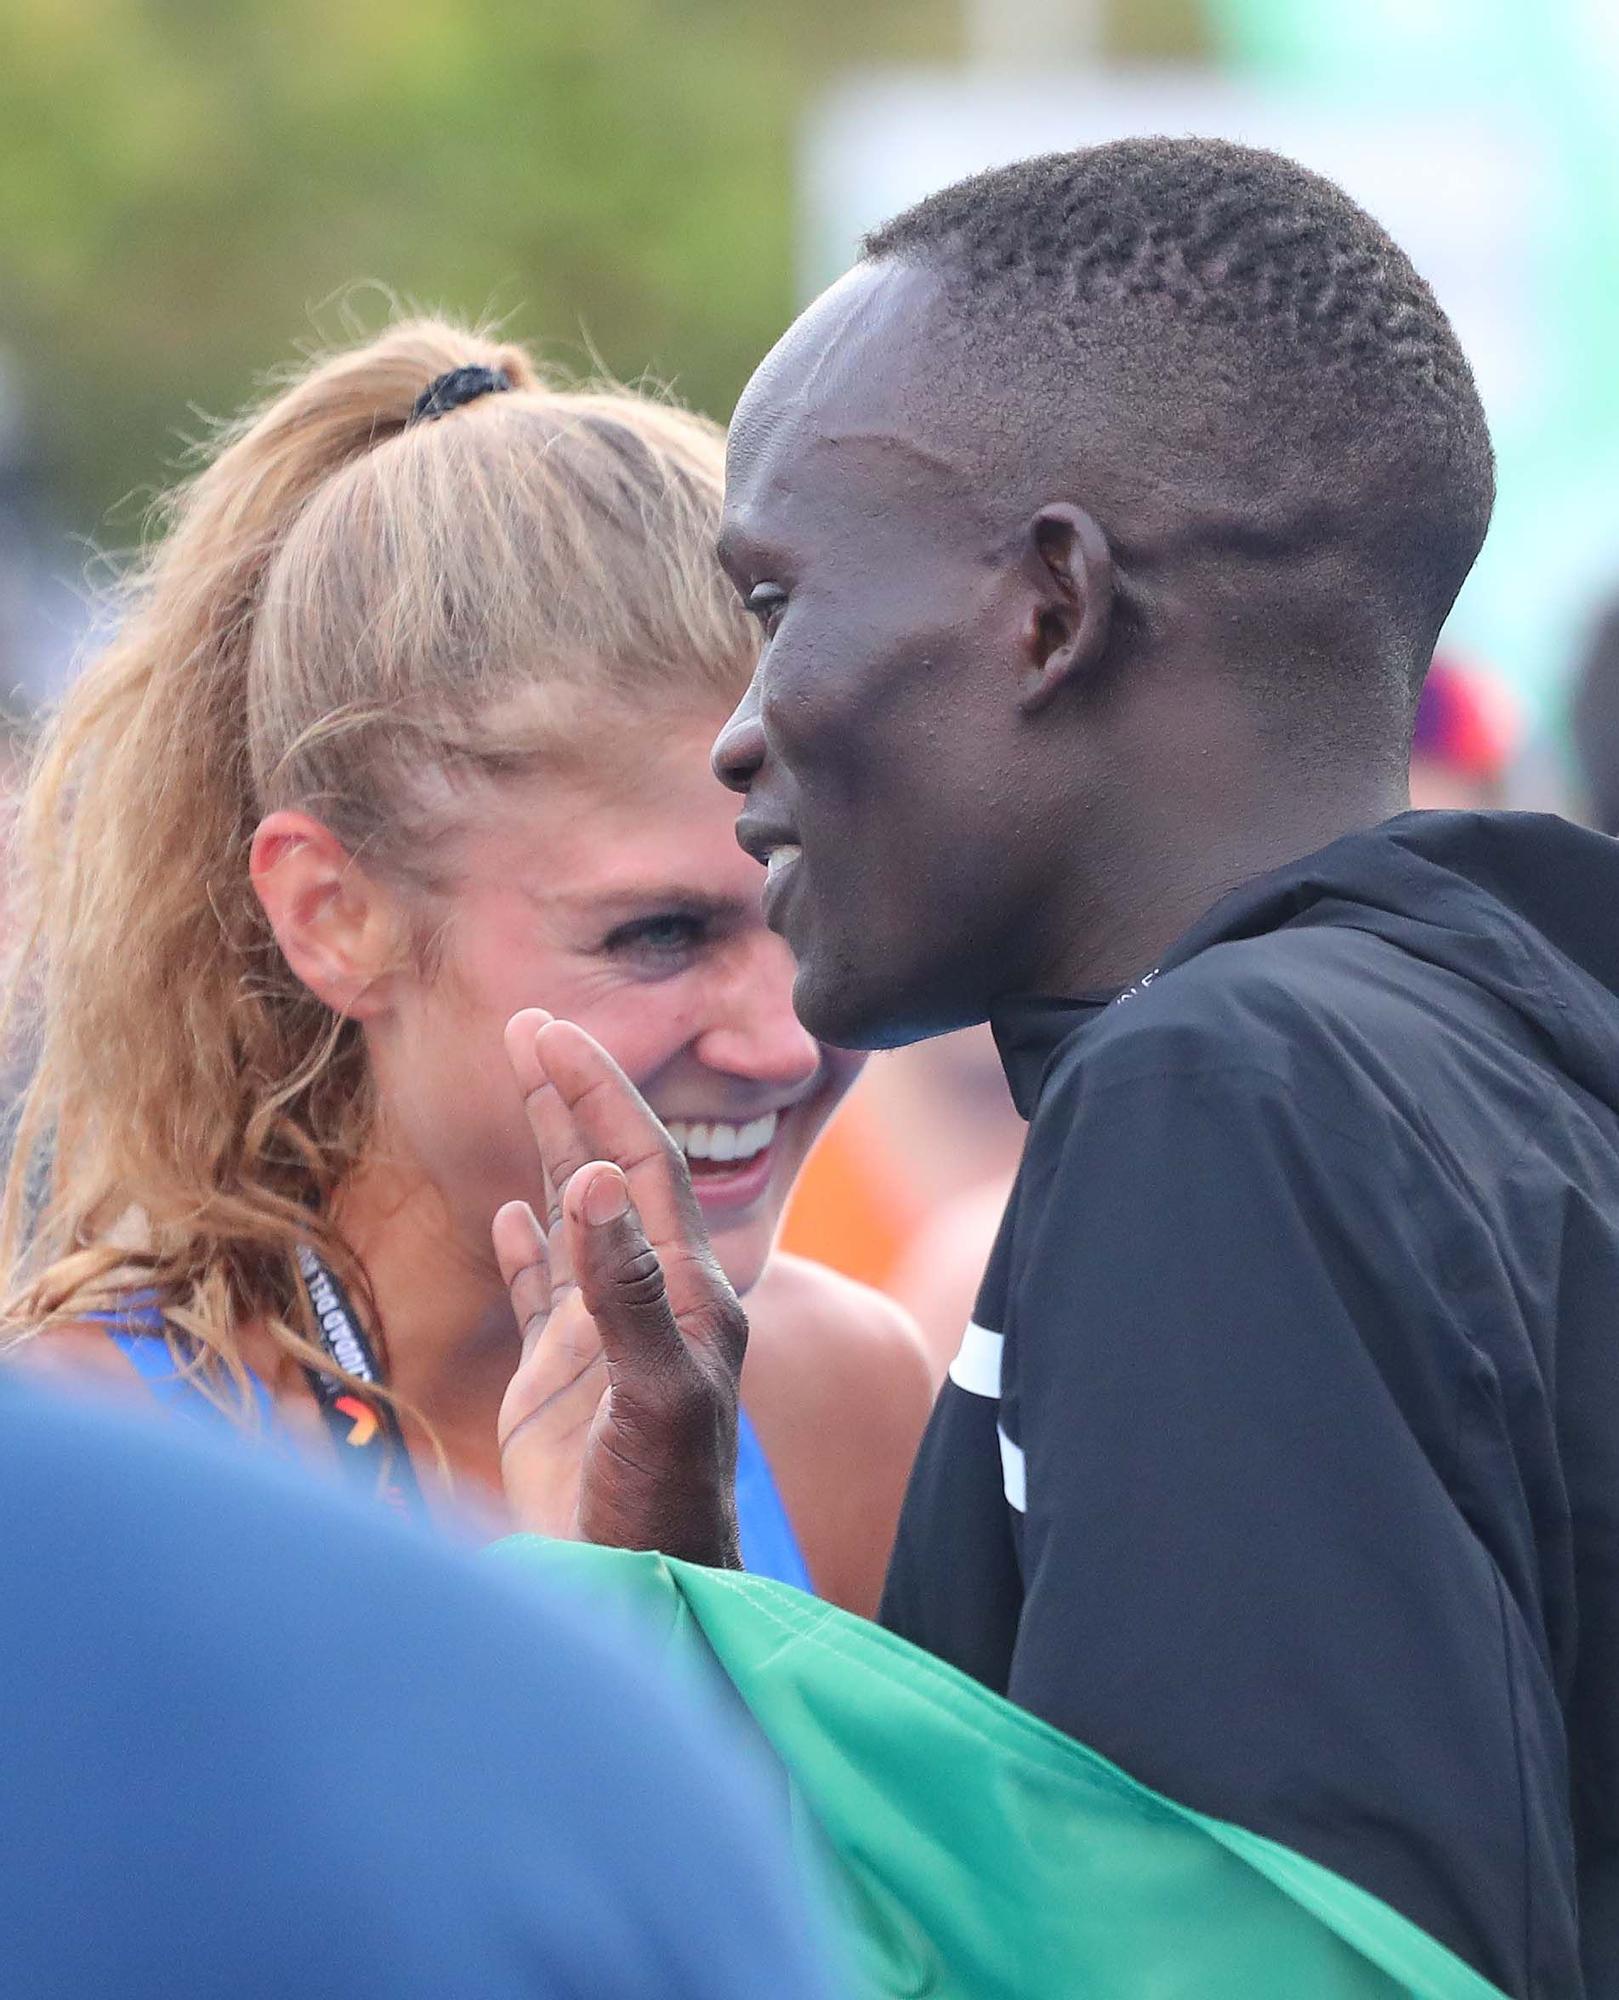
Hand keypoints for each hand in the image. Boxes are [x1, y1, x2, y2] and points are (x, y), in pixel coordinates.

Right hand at [492, 1010, 746, 1568]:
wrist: (642, 1591)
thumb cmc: (663, 1505)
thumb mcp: (654, 1392)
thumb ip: (625, 1291)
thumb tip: (588, 1181)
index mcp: (686, 1288)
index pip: (638, 1164)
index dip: (599, 1092)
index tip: (552, 1033)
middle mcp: (648, 1298)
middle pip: (606, 1171)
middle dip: (572, 1097)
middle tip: (527, 1025)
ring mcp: (601, 1337)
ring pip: (570, 1221)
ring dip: (548, 1149)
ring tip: (523, 1081)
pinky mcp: (561, 1382)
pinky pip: (541, 1293)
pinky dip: (525, 1247)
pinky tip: (510, 1214)